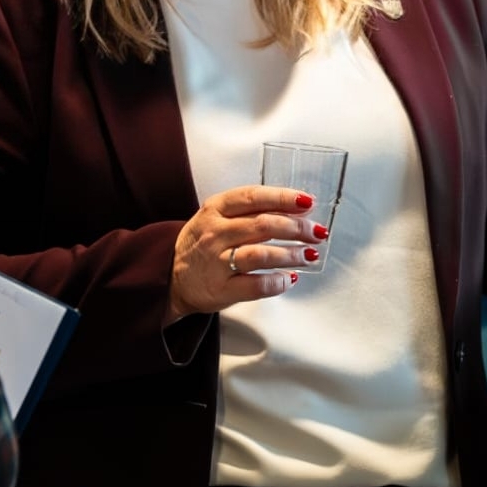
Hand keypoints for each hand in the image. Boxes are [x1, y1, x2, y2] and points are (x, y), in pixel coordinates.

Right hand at [167, 185, 327, 325]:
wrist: (170, 277)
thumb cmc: (202, 243)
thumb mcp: (217, 217)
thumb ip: (250, 211)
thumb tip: (297, 208)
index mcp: (215, 209)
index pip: (254, 197)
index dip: (284, 197)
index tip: (307, 201)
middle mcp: (214, 233)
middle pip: (264, 225)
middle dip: (297, 228)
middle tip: (316, 232)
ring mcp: (216, 262)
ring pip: (262, 255)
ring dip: (292, 255)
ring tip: (309, 255)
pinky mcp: (220, 289)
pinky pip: (256, 286)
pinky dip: (277, 283)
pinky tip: (289, 279)